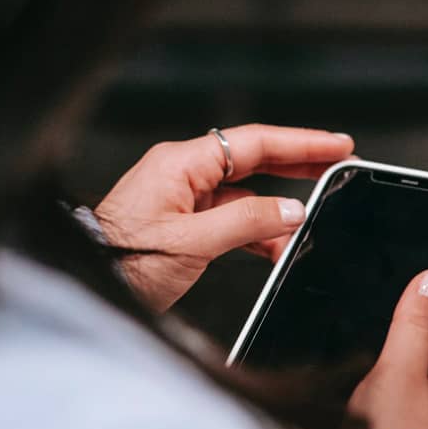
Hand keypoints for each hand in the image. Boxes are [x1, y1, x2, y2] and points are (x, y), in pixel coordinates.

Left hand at [94, 124, 354, 310]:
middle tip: (339, 166)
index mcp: (181, 164)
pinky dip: (257, 230)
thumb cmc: (121, 261)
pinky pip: (231, 218)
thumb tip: (290, 211)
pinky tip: (278, 246)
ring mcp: (182, 197)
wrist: (88, 285)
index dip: (301, 143)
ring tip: (313, 219)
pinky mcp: (182, 223)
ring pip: (245, 193)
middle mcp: (182, 173)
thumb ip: (247, 223)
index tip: (337, 145)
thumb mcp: (192, 243)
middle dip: (299, 165)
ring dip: (278, 209)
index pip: (254, 143)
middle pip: (254, 160)